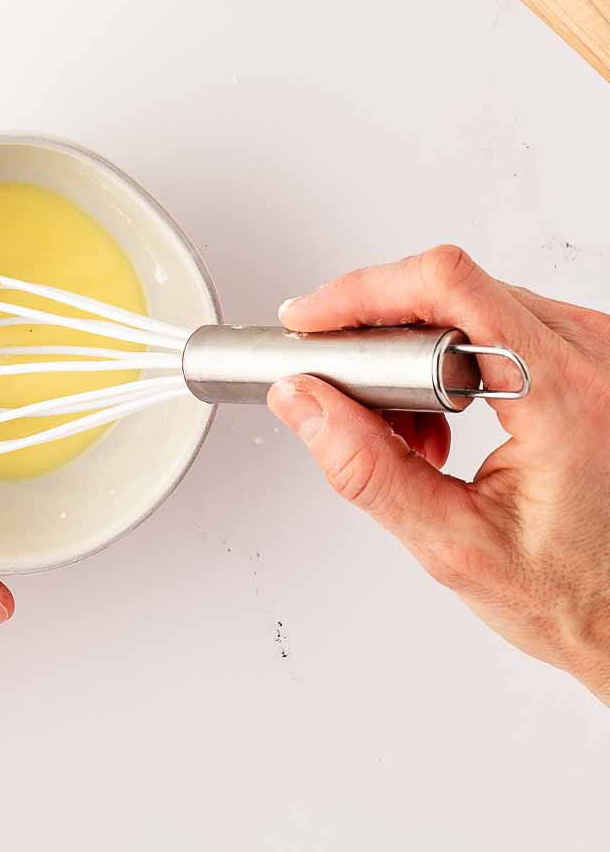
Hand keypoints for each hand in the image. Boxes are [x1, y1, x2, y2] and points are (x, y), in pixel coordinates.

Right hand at [268, 244, 609, 702]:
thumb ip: (367, 471)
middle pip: (452, 290)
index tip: (312, 320)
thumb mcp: (455, 545)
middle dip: (381, 337)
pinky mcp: (591, 353)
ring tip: (411, 429)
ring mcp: (597, 349)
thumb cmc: (577, 594)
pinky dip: (453, 357)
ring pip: (470, 301)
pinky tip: (445, 415)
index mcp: (565, 395)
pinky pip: (500, 318)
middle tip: (349, 393)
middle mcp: (593, 356)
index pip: (449, 288)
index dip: (366, 292)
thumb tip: (304, 401)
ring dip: (417, 352)